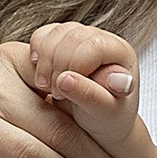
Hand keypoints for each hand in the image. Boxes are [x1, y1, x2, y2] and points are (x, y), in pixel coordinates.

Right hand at [25, 22, 142, 157]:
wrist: (97, 124)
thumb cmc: (107, 120)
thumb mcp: (103, 113)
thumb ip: (90, 96)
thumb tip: (66, 79)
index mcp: (120, 52)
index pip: (92, 45)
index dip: (73, 66)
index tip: (62, 92)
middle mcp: (102, 39)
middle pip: (71, 35)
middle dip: (56, 64)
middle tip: (53, 93)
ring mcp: (81, 37)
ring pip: (55, 33)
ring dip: (43, 60)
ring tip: (44, 87)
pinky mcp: (63, 41)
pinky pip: (42, 35)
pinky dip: (35, 52)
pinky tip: (39, 73)